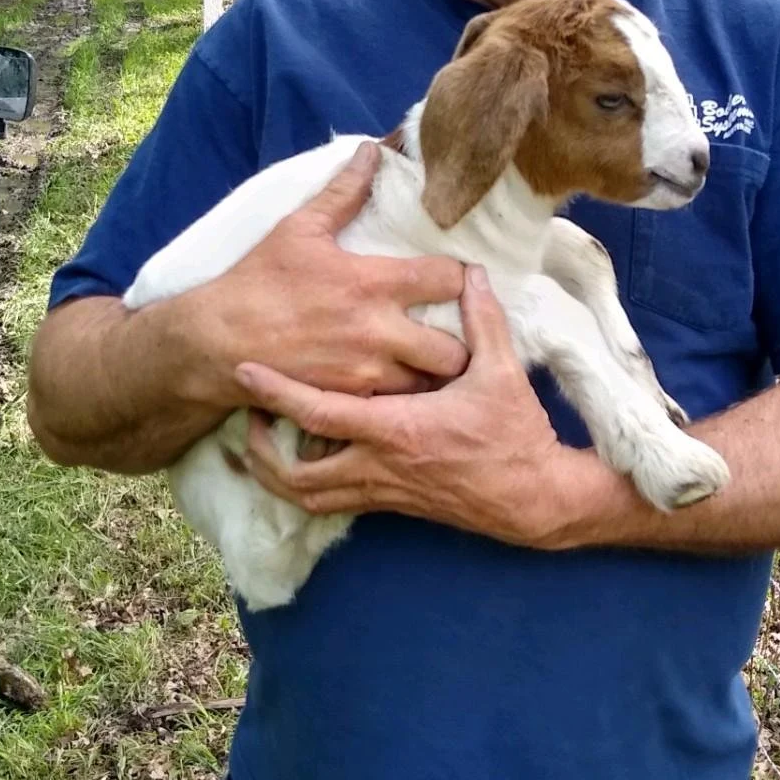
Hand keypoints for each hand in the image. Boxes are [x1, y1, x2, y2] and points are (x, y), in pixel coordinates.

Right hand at [191, 141, 467, 401]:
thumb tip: (372, 151)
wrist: (215, 342)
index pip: (450, 280)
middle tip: (451, 333)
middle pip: (455, 350)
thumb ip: (343, 192)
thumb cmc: (258, 281)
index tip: (452, 278)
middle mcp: (379, 333)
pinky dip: (403, 401)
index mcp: (373, 283)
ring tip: (428, 363)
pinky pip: (395, 409)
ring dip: (433, 376)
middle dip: (460, 343)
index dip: (460, 278)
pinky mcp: (349, 403)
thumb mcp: (298, 228)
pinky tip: (397, 388)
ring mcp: (366, 374)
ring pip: (429, 385)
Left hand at [233, 266, 601, 547]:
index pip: (321, 413)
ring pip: (309, 498)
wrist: (533, 499)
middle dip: (259, 452)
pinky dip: (310, 486)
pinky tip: (308, 461)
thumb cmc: (515, 437)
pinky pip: (335, 502)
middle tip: (246, 417)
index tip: (245, 372)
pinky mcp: (393, 504)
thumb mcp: (501, 374)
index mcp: (396, 431)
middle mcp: (379, 466)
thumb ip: (482, 321)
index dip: (278, 393)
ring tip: (262, 445)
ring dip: (277, 477)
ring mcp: (383, 490)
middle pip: (296, 474)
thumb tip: (473, 274)